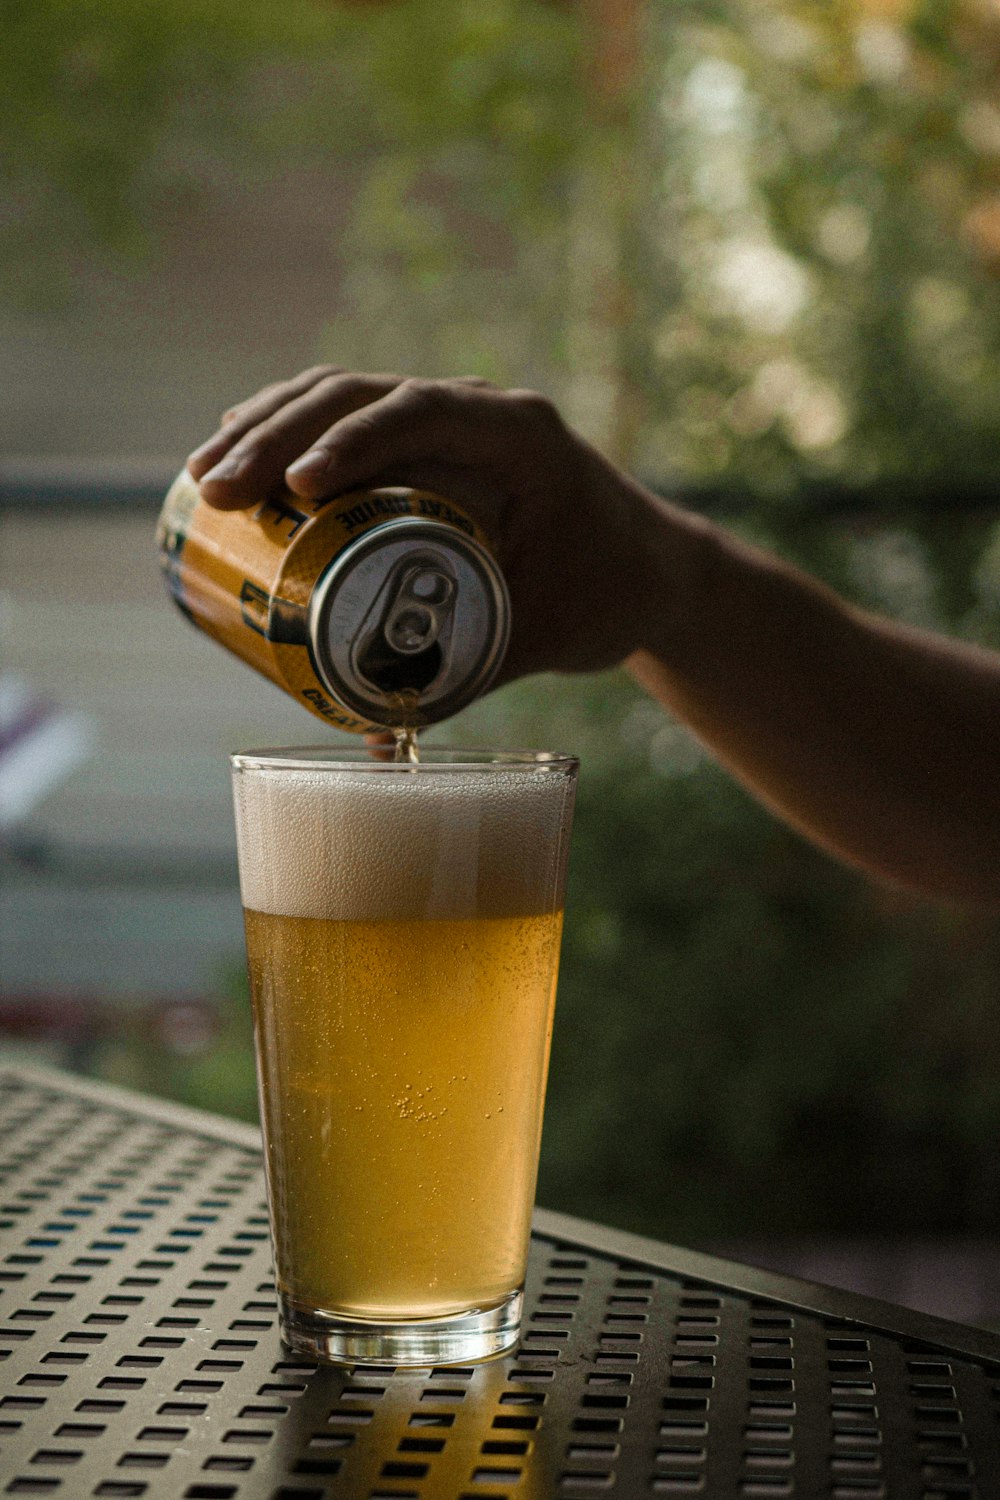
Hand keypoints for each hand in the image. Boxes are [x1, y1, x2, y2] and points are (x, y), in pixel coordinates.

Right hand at [187, 368, 661, 684]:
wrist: (647, 568)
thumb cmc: (608, 594)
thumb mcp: (546, 636)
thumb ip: (469, 675)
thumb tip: (374, 734)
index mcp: (520, 435)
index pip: (421, 413)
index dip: (351, 441)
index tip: (295, 488)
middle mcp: (479, 411)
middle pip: (361, 395)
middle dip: (278, 436)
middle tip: (216, 491)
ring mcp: (449, 421)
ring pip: (343, 396)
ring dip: (267, 426)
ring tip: (204, 477)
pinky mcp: (427, 443)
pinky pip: (349, 420)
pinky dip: (290, 433)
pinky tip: (238, 457)